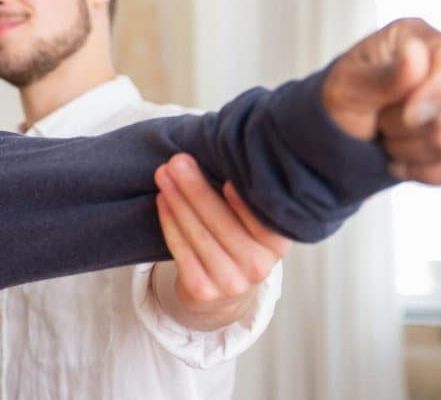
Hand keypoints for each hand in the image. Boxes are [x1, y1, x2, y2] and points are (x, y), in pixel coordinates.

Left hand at [152, 154, 291, 330]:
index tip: (226, 177)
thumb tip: (227, 150)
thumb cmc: (235, 238)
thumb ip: (245, 193)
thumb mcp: (250, 220)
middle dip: (196, 189)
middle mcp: (260, 266)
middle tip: (177, 161)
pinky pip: (181, 250)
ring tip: (163, 174)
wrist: (222, 290)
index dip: (244, 202)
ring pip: (198, 234)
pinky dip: (169, 222)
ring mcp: (231, 282)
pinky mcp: (203, 290)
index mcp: (278, 244)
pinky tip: (163, 200)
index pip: (263, 220)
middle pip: (222, 223)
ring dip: (177, 201)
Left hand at [323, 17, 440, 184]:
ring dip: (407, 148)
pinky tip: (398, 160)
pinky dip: (422, 171)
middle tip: (377, 117)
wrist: (334, 135)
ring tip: (385, 134)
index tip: (408, 116)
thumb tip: (417, 51)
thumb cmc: (338, 100)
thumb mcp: (348, 86)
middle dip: (403, 126)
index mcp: (416, 39)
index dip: (436, 93)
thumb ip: (385, 76)